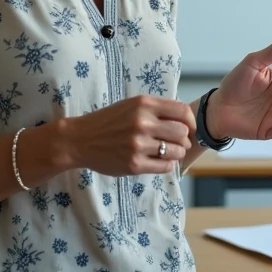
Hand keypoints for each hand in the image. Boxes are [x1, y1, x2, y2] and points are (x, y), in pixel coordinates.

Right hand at [64, 95, 194, 175]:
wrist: (80, 139)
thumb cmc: (109, 121)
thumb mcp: (132, 105)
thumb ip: (157, 109)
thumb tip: (186, 121)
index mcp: (144, 104)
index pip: (182, 111)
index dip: (191, 121)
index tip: (189, 128)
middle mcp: (143, 123)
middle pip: (182, 132)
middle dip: (183, 139)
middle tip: (177, 143)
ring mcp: (138, 145)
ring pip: (175, 151)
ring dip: (176, 153)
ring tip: (169, 153)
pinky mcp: (134, 164)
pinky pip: (164, 167)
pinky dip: (167, 165)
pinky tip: (160, 161)